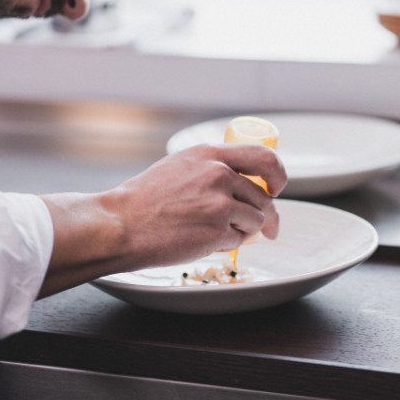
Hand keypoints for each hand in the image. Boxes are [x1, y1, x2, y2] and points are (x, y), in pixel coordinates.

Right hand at [37, 142, 285, 295]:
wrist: (121, 224)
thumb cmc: (144, 200)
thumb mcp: (180, 166)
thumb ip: (211, 167)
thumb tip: (242, 180)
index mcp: (210, 154)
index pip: (263, 157)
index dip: (277, 175)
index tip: (277, 187)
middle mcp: (219, 174)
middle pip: (263, 196)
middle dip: (267, 216)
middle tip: (267, 228)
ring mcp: (220, 202)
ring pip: (255, 220)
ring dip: (243, 231)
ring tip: (215, 232)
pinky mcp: (217, 230)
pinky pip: (240, 240)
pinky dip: (228, 245)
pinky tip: (205, 241)